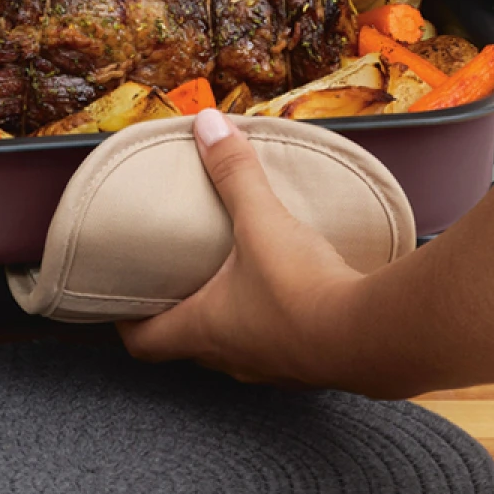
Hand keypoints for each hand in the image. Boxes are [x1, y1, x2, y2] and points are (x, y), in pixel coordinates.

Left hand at [117, 108, 370, 387]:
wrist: (370, 336)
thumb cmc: (302, 290)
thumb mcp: (261, 222)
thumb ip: (234, 173)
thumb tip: (208, 125)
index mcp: (202, 331)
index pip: (145, 342)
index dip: (126, 320)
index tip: (123, 297)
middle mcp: (230, 358)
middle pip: (187, 343)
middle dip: (179, 309)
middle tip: (176, 276)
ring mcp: (270, 368)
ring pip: (233, 347)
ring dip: (227, 316)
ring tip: (232, 279)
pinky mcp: (306, 365)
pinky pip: (276, 346)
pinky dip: (271, 322)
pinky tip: (286, 294)